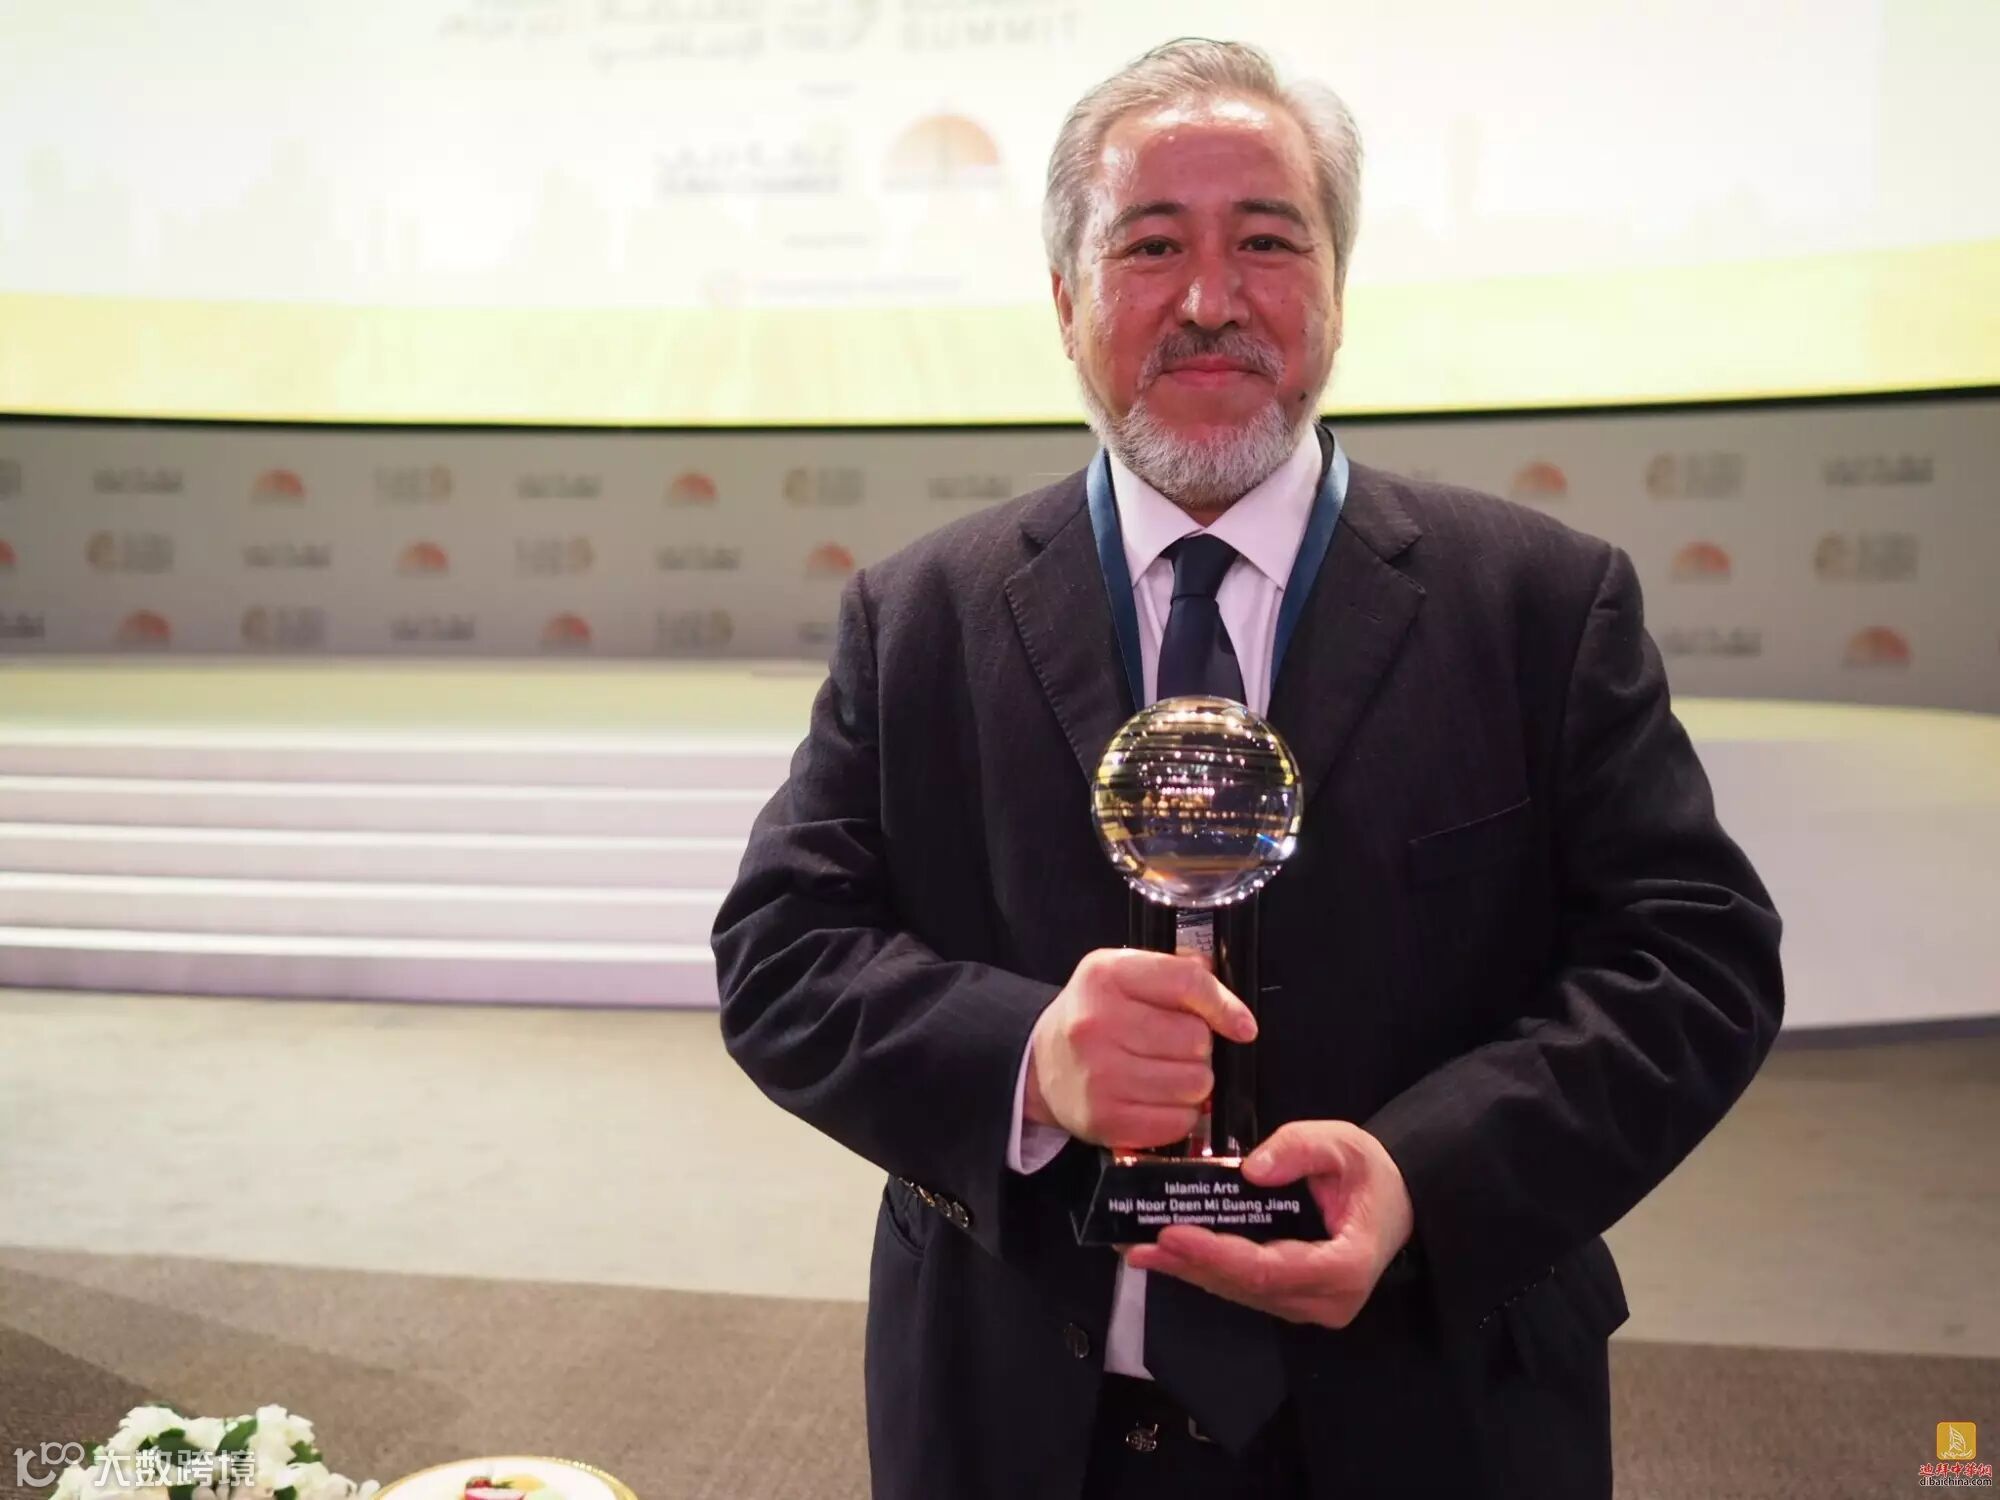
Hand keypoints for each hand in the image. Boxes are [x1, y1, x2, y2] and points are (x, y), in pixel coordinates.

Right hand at [1024, 948, 1256, 1150]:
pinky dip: (1179, 1114)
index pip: (1188, 982)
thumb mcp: (1122, 974)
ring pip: (1194, 1083)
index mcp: (1106, 976)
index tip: (1241, 1025)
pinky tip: (1159, 1101)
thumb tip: (1230, 1002)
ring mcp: (1099, 1075)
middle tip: (1175, 1048)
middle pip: (1197, 1039)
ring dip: (1192, 1082)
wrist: (1041, 1065)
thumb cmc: (1094, 1016)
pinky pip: (1177, 1121)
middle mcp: (1097, 1024)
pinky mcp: (1105, 1119)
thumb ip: (1176, 973)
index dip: (1224, 1006)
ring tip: (1167, 1074)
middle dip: (1198, 1046)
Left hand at [1123, 1121, 1415, 1328]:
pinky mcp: (1291, 1301)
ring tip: (1139, 1248)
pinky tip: (1167, 1256)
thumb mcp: (1343, 1143)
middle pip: (1247, 1286)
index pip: (1270, 1269)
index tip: (1173, 1232)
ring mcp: (1308, 1307)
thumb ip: (1300, 1149)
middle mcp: (1326, 1300)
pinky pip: (1243, 1288)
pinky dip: (1204, 1270)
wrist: (1394, 1202)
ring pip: (1239, 1291)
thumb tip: (1252, 1169)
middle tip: (1138, 1242)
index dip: (1217, 1254)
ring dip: (1188, 1270)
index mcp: (1345, 1266)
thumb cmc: (1370, 1173)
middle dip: (1189, 1263)